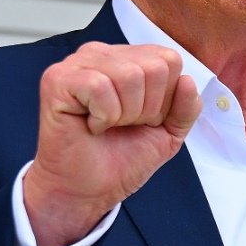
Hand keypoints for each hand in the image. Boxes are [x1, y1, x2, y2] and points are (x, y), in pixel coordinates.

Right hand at [23, 42, 201, 245]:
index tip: (141, 120)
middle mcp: (101, 54)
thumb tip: (188, 80)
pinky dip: (103, 116)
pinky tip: (90, 125)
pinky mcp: (57, 79)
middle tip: (121, 125)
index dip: (165, 99)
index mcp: (127, 58)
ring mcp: (77, 63)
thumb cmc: (120, 159)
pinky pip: (100, 87)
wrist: (87, 192)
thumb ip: (186, 107)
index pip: (169, 60)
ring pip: (129, 75)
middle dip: (146, 109)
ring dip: (124, 114)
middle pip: (154, 68)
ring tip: (106, 125)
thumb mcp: (168, 133)